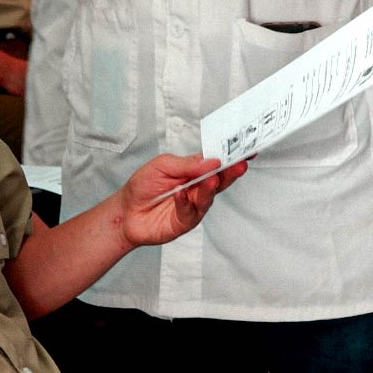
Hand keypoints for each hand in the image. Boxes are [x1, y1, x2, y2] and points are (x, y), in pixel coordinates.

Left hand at [119, 153, 246, 247]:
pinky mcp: (185, 221)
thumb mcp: (162, 165)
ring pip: (208, 196)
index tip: (247, 150)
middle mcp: (197, 188)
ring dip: (210, 187)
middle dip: (231, 172)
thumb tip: (211, 161)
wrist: (126, 211)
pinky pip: (189, 212)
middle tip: (240, 164)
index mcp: (194, 171)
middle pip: (220, 180)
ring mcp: (194, 206)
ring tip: (212, 179)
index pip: (216, 162)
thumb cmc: (143, 186)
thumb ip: (186, 164)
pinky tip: (180, 194)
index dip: (231, 156)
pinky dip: (185, 202)